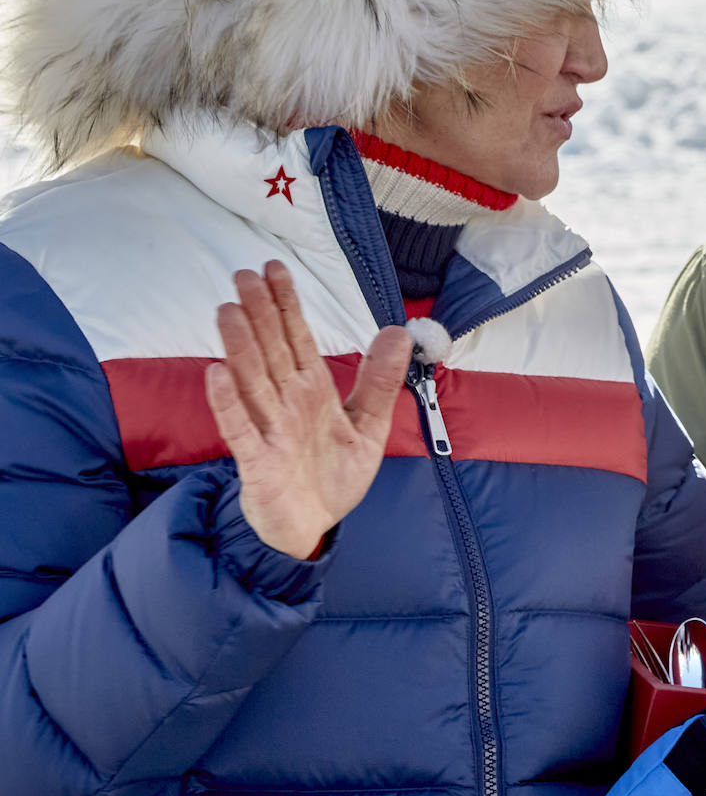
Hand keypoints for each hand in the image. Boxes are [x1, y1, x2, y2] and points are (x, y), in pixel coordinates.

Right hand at [205, 261, 411, 558]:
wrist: (314, 527)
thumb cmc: (333, 474)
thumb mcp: (368, 425)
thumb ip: (379, 381)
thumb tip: (398, 330)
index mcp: (312, 390)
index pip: (297, 338)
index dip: (286, 304)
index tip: (273, 269)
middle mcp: (287, 403)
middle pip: (270, 351)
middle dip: (259, 313)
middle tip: (243, 275)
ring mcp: (270, 430)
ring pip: (252, 382)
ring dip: (240, 348)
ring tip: (228, 311)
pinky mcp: (258, 462)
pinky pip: (241, 429)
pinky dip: (229, 404)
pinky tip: (217, 373)